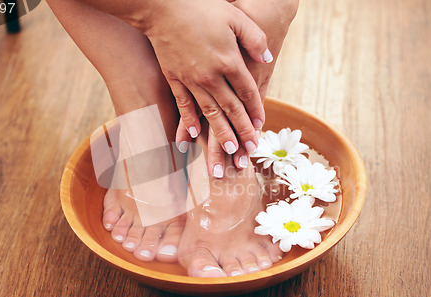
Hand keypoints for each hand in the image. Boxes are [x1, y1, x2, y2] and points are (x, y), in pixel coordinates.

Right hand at [176, 0, 298, 176]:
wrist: (162, 7)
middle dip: (242, 129)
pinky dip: (189, 120)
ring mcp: (191, 80)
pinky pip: (184, 104)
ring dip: (221, 132)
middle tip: (250, 148)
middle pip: (231, 108)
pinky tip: (194, 134)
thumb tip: (267, 60)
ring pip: (210, 112)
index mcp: (229, 61)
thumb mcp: (236, 18)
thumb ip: (255, 40)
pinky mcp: (174, 78)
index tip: (261, 125)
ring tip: (230, 149)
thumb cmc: (202, 8)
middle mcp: (211, 76)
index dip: (256, 110)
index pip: (247, 92)